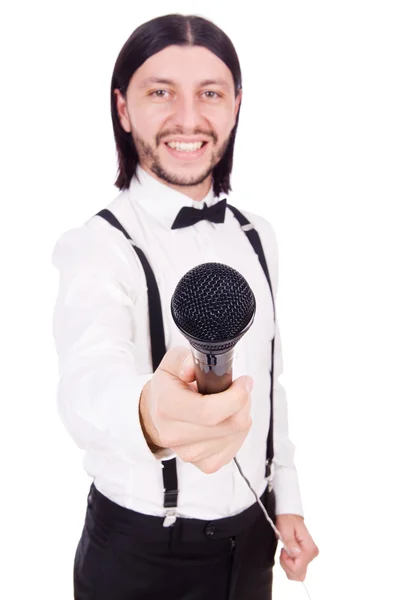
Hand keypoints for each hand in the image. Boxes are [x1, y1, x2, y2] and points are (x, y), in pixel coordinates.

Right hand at [139, 346, 252, 473]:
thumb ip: (184, 360)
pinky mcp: (205, 464)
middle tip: (238, 389)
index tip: (243, 382)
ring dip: (241, 416)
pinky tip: (226, 421)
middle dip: (243, 403)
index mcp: (167, 407)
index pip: (209, 411)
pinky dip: (237, 432)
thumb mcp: (172, 363)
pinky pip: (235, 448)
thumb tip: (193, 369)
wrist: (156, 416)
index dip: (236, 397)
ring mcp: (191, 453)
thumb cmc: (168, 387)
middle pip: (230, 424)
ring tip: (229, 404)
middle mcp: (176, 434)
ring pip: (236, 435)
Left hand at [276, 514, 318, 580]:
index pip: (297, 568)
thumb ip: (290, 543)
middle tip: (284, 552)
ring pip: (298, 574)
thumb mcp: (285, 529)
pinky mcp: (306, 557)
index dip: (287, 561)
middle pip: (299, 575)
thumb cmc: (287, 521)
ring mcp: (310, 557)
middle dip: (287, 566)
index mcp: (309, 549)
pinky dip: (290, 564)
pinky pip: (298, 569)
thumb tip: (296, 554)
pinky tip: (288, 554)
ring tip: (286, 551)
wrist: (289, 516)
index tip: (284, 550)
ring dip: (288, 565)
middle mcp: (312, 554)